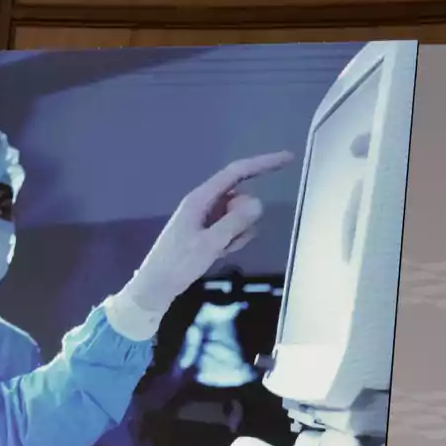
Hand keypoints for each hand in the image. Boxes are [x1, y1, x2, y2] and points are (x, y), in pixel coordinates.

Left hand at [122, 151, 294, 312]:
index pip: (237, 172)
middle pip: (242, 198)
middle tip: (226, 239)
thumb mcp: (209, 244)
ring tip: (219, 250)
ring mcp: (208, 218)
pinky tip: (219, 254)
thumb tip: (258, 203)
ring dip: (239, 233)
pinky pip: (234, 230)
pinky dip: (234, 241)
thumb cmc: (177, 264)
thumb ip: (234, 223)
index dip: (263, 163)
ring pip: (240, 216)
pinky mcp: (209, 233)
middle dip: (244, 216)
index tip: (288, 158)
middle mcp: (204, 204)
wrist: (156, 288)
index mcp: (200, 199)